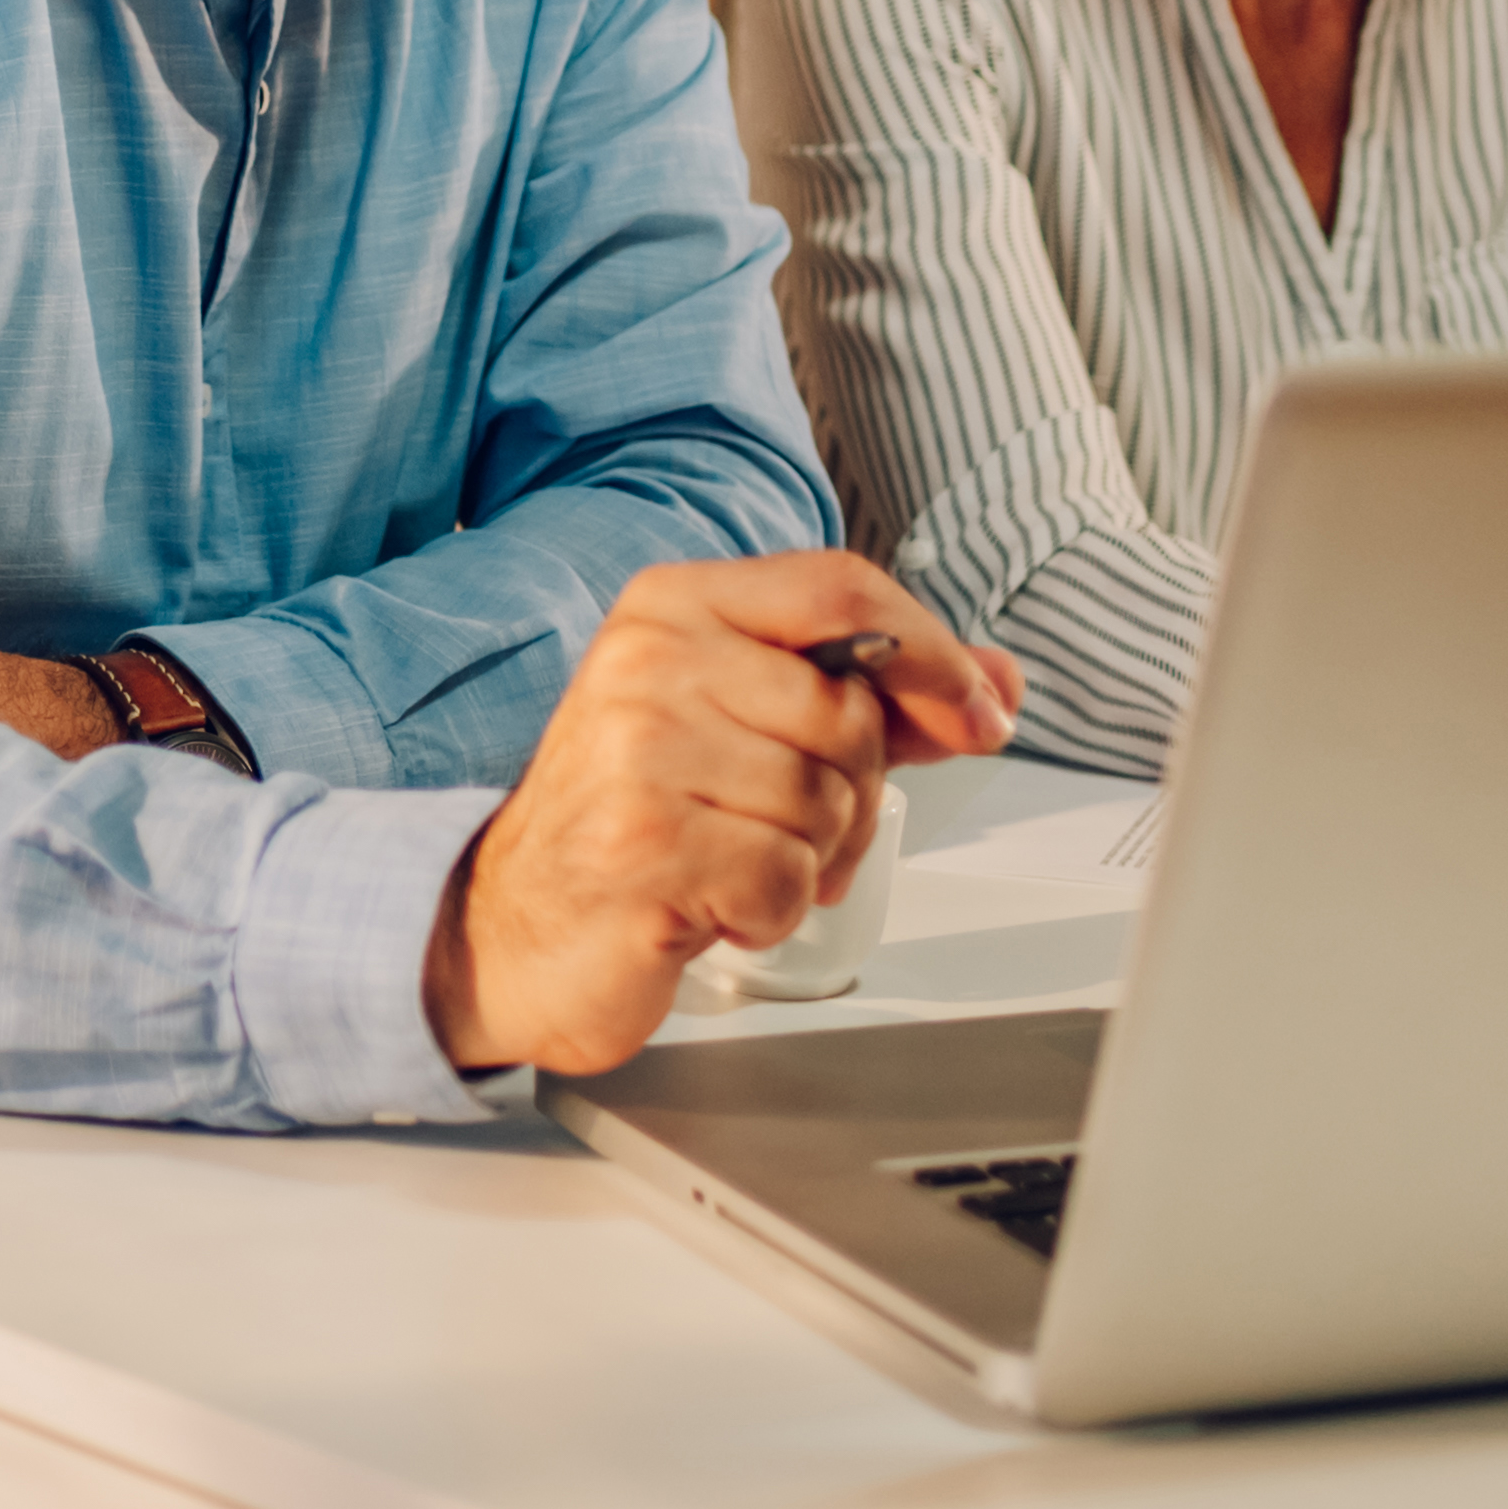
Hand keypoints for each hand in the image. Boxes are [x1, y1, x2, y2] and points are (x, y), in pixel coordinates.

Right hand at [420, 554, 1018, 1078]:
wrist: (512, 921)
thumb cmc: (636, 815)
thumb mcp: (747, 728)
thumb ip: (874, 698)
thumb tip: (995, 681)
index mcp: (674, 605)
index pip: (839, 588)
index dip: (932, 653)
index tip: (979, 714)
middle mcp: (648, 660)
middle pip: (850, 713)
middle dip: (852, 792)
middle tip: (784, 822)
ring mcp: (636, 751)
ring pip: (824, 802)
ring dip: (806, 860)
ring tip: (732, 859)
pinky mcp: (641, 846)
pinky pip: (785, 879)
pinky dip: (769, 911)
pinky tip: (710, 900)